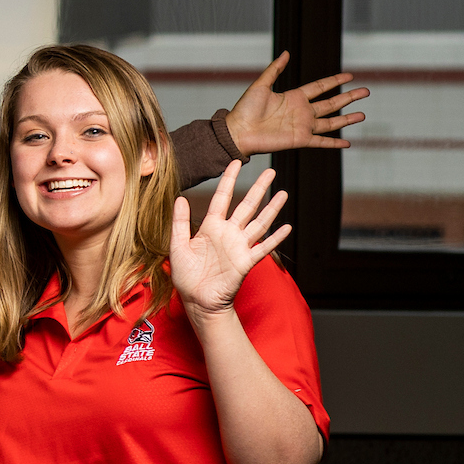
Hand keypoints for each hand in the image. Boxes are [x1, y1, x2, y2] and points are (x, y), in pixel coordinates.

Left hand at [171, 164, 289, 318]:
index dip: (228, 180)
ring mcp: (239, 247)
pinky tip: (286, 227)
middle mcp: (228, 233)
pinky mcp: (246, 262)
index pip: (221, 198)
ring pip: (259, 223)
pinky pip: (263, 248)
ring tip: (284, 193)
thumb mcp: (177, 246)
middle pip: (246, 206)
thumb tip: (179, 198)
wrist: (196, 300)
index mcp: (210, 227)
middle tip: (271, 172)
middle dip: (258, 189)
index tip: (235, 162)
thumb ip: (179, 223)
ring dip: (271, 209)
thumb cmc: (186, 276)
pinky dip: (275, 238)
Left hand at [224, 52, 367, 153]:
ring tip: (363, 114)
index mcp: (294, 97)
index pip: (320, 87)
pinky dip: (334, 143)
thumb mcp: (261, 85)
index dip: (335, 81)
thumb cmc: (244, 109)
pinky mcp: (300, 140)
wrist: (237, 132)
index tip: (350, 76)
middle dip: (349, 97)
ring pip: (331, 122)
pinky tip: (347, 144)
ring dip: (347, 119)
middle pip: (331, 103)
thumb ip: (275, 69)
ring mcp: (302, 126)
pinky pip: (321, 142)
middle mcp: (302, 112)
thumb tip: (286, 53)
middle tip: (366, 91)